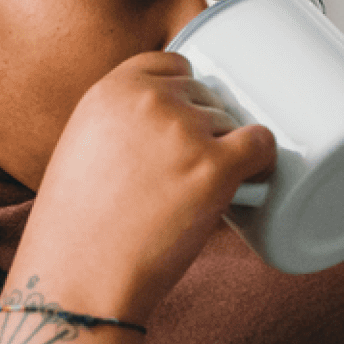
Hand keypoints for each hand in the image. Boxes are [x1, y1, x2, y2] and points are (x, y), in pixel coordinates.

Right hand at [15, 51, 275, 322]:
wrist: (79, 279)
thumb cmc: (78, 229)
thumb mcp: (84, 150)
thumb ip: (123, 124)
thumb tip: (174, 124)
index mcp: (111, 90)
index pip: (173, 64)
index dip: (187, 94)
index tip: (186, 121)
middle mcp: (150, 100)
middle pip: (206, 97)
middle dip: (205, 131)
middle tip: (183, 175)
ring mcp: (185, 131)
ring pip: (231, 125)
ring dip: (225, 153)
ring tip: (194, 195)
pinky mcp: (214, 167)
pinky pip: (261, 145)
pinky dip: (264, 161)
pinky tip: (256, 176)